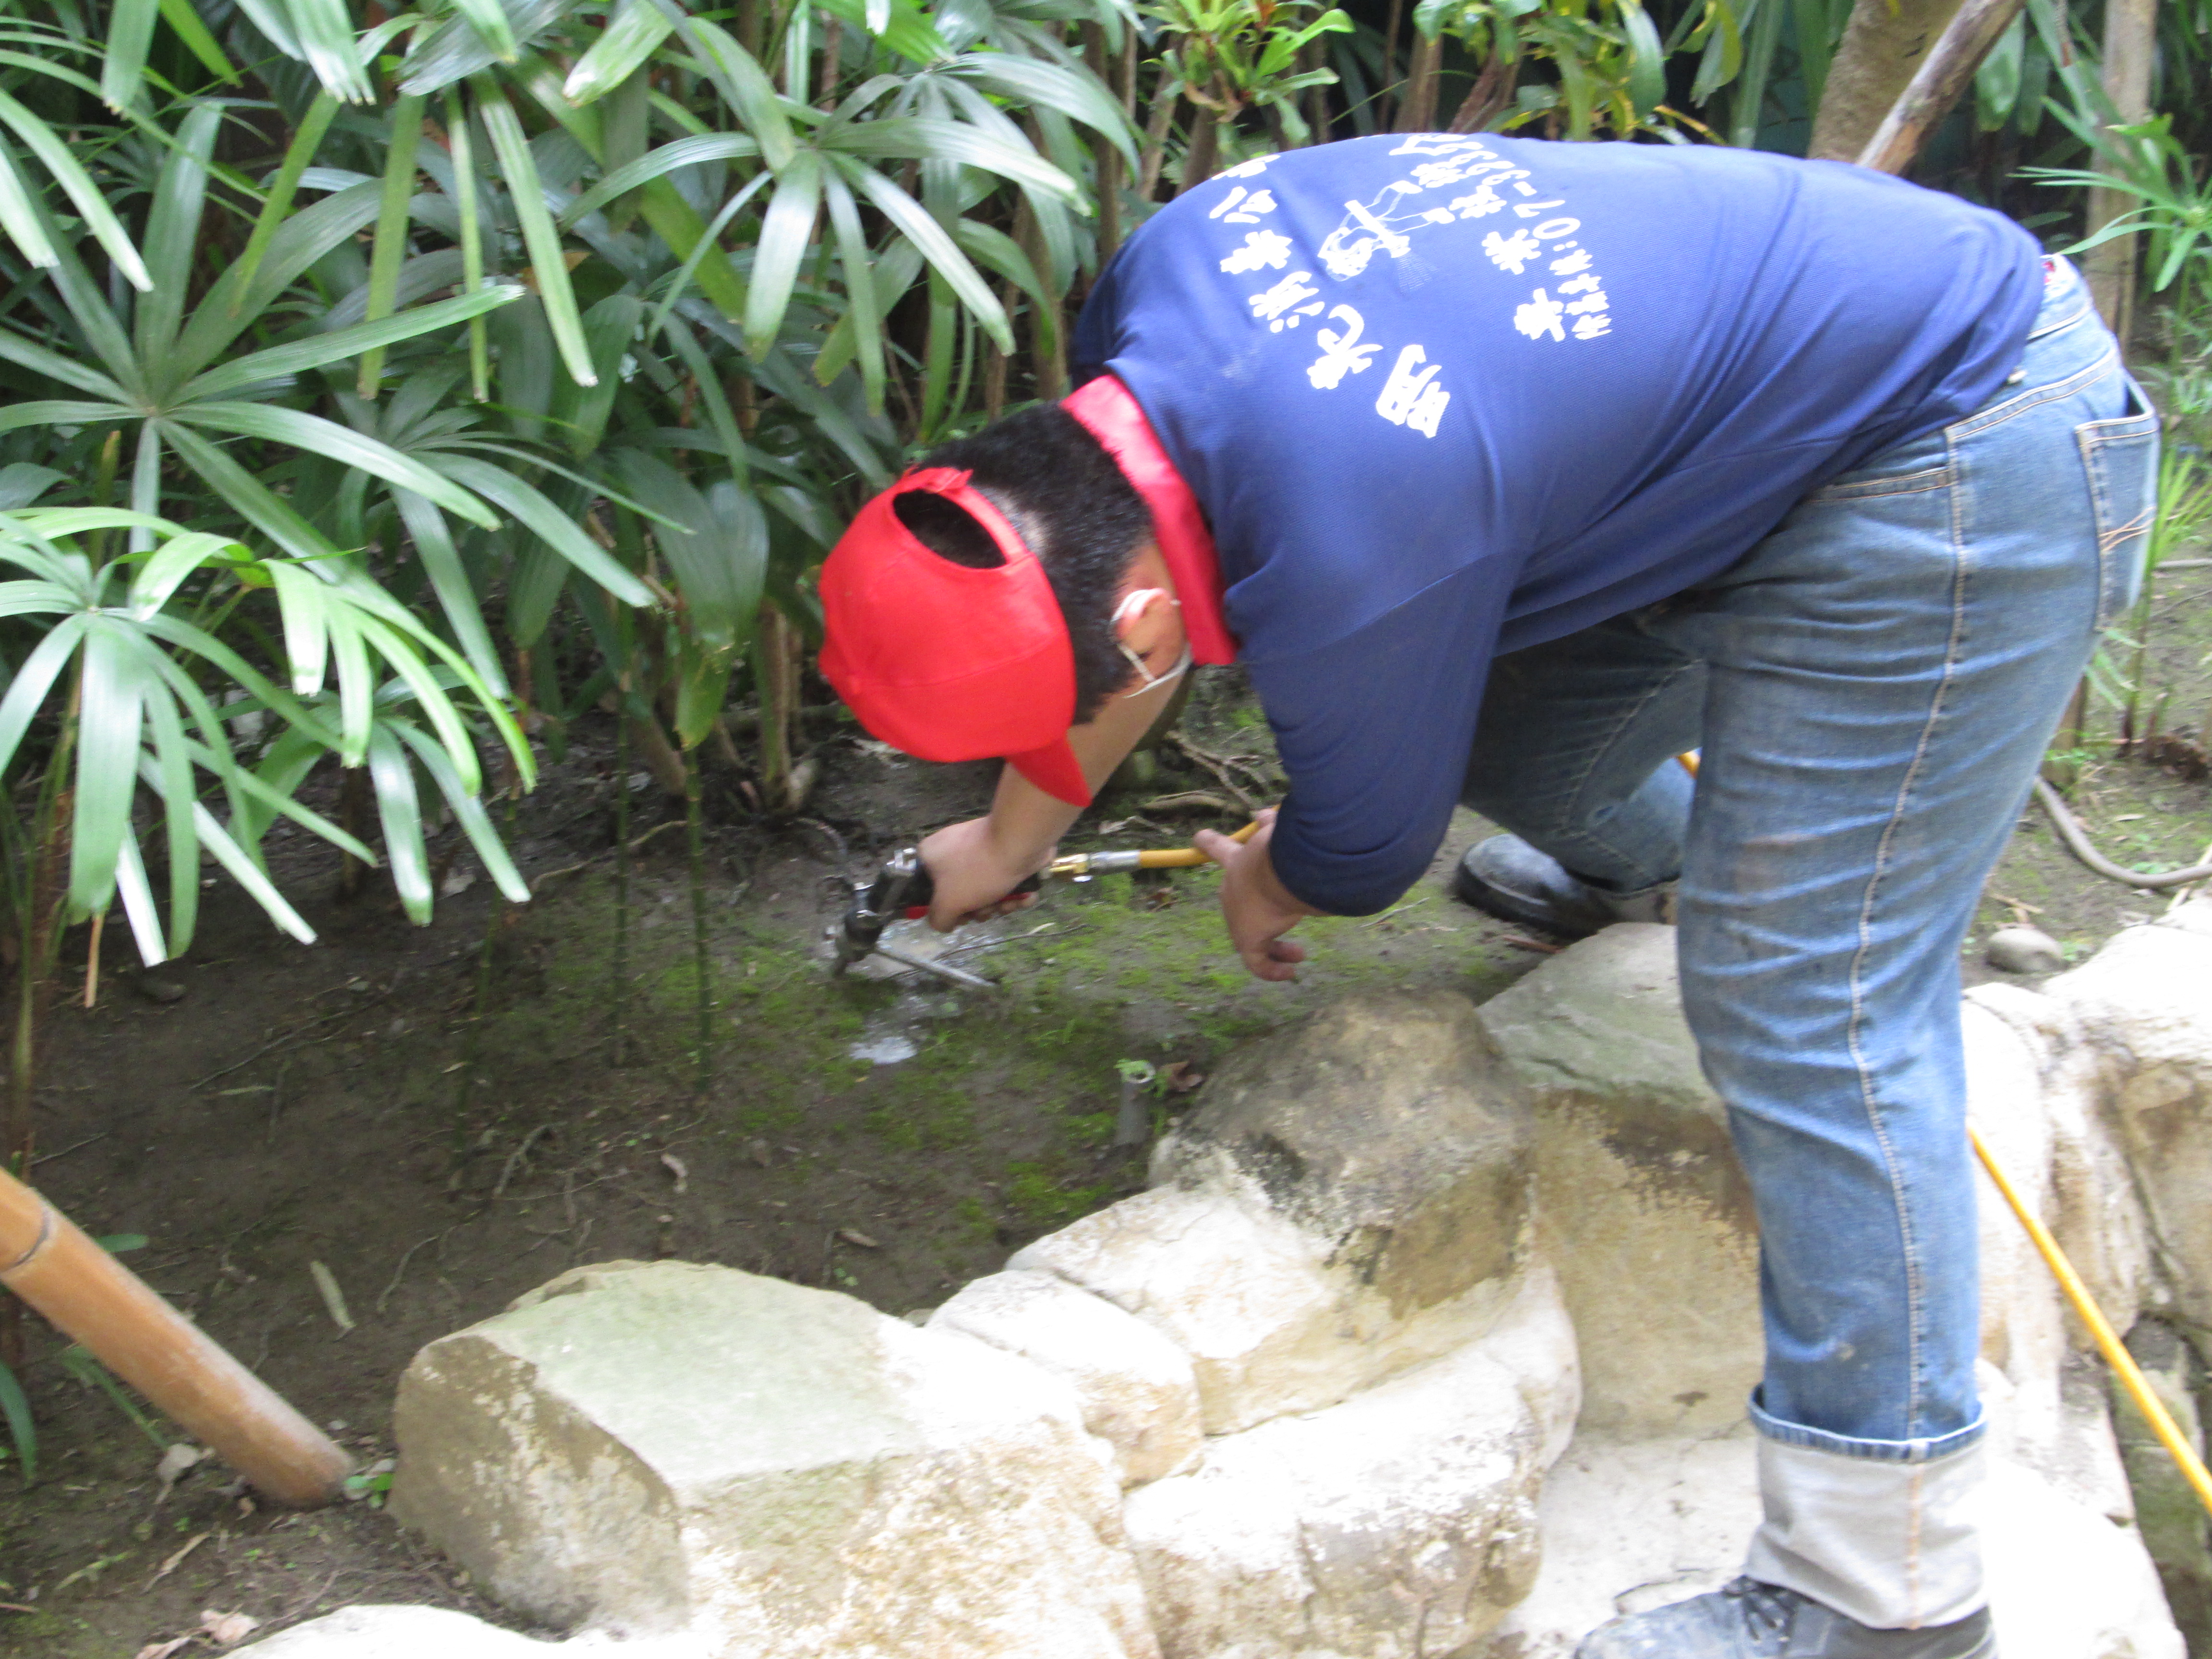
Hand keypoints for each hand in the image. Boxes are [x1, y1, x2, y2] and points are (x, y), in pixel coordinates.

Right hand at [917, 816, 1050, 930]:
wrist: (1020, 843)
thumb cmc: (978, 871)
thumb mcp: (947, 903)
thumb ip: (938, 919)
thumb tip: (945, 923)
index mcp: (930, 856)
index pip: (927, 890)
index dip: (944, 908)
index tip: (959, 915)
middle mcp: (952, 851)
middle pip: (960, 896)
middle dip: (978, 909)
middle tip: (986, 907)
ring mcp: (979, 852)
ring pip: (984, 893)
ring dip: (997, 905)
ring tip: (1007, 899)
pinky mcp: (1003, 855)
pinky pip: (1003, 883)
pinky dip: (1014, 894)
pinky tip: (1023, 894)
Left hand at [1195, 809, 1316, 982]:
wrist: (1282, 871)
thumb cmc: (1286, 849)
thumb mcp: (1278, 833)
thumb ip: (1274, 826)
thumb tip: (1266, 815)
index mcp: (1237, 861)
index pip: (1217, 848)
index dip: (1209, 843)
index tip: (1199, 837)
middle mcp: (1232, 888)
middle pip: (1235, 897)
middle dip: (1256, 904)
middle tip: (1280, 911)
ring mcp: (1238, 915)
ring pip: (1252, 934)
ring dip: (1276, 945)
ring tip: (1297, 951)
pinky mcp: (1248, 938)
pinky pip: (1257, 961)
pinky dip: (1273, 969)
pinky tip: (1291, 971)